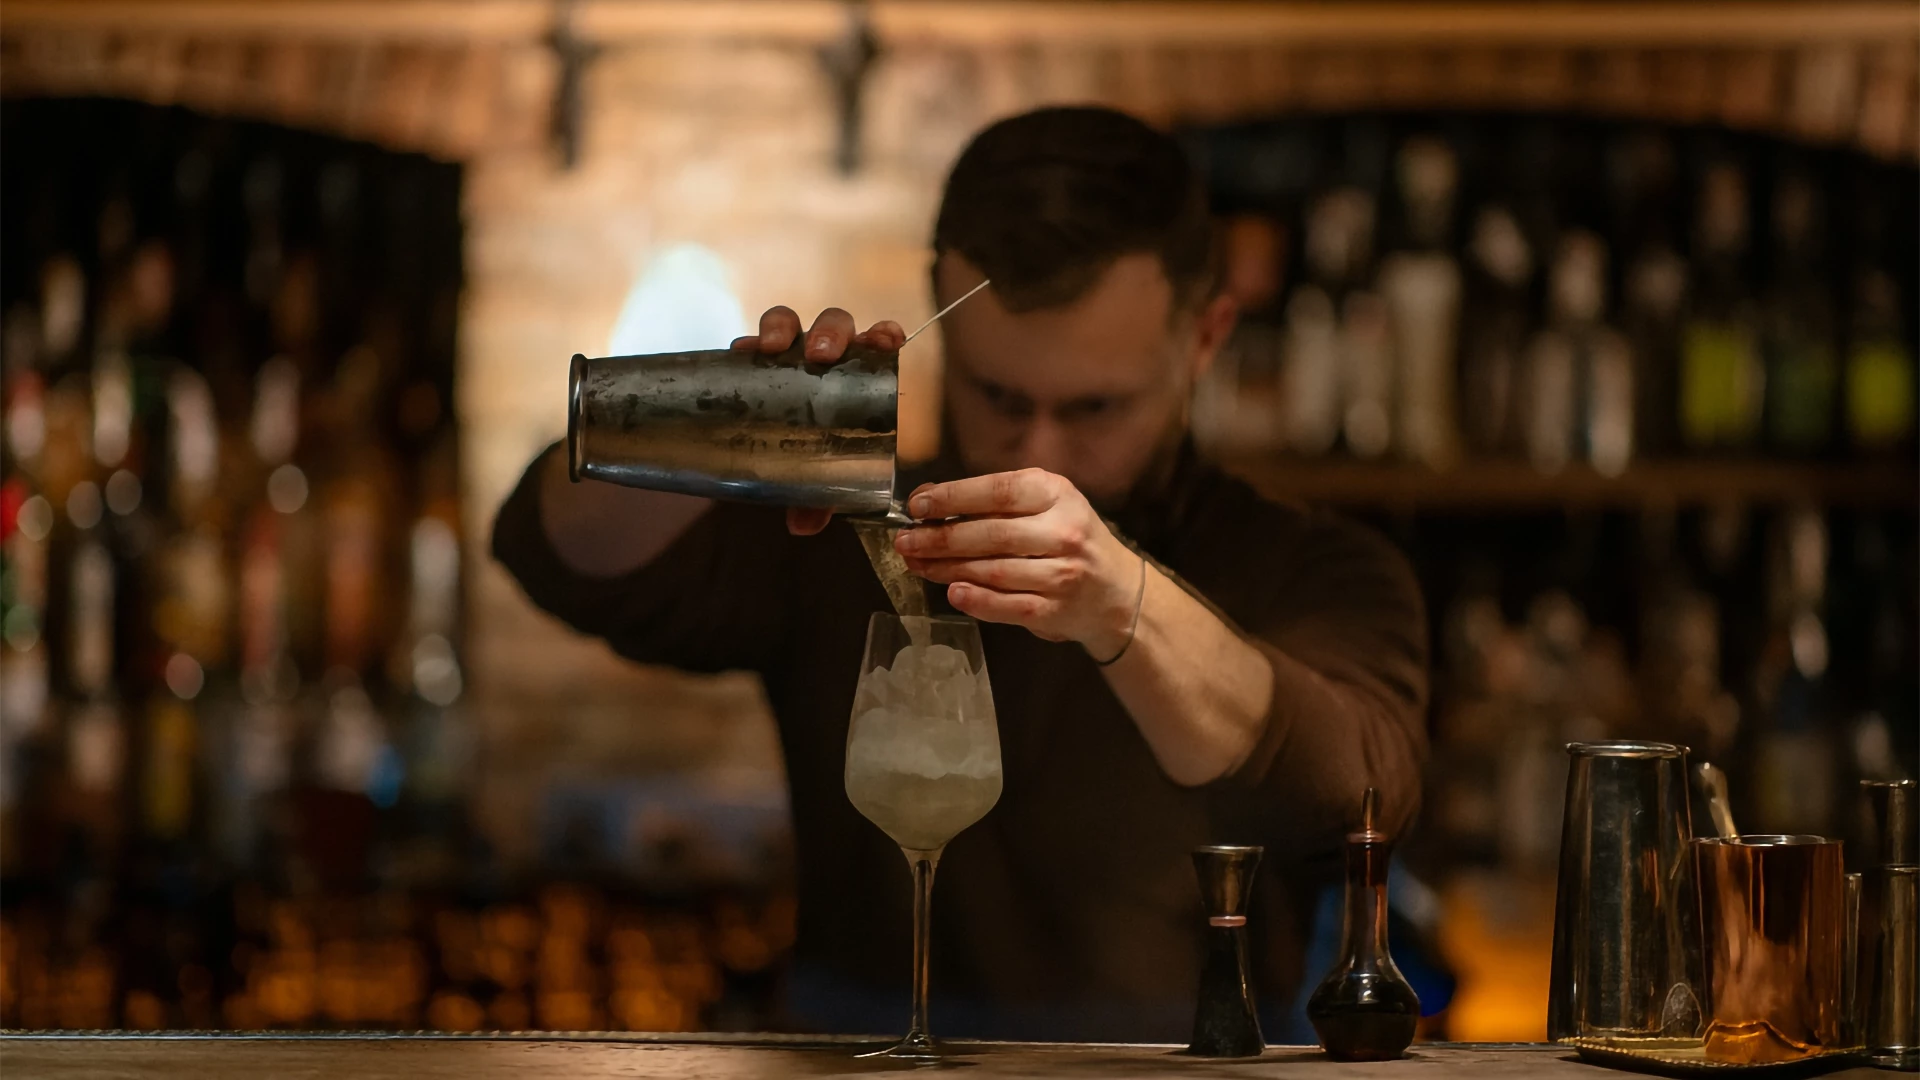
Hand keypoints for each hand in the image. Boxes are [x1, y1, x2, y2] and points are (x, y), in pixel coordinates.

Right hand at [733, 305, 904, 536]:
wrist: (769, 452)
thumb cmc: (812, 457)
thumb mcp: (820, 481)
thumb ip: (817, 500)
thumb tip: (802, 526)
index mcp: (858, 375)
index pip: (878, 342)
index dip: (883, 335)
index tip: (887, 342)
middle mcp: (827, 357)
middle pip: (835, 325)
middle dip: (830, 333)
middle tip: (819, 356)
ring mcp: (790, 352)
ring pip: (792, 323)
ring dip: (783, 329)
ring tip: (772, 349)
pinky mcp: (757, 357)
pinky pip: (754, 341)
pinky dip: (749, 343)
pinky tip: (741, 351)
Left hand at [895, 469, 1141, 656]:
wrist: (1115, 592)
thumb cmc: (1068, 538)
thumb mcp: (1044, 504)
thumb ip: (992, 500)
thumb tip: (927, 499)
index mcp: (1057, 495)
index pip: (998, 492)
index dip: (953, 497)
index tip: (917, 505)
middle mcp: (1063, 532)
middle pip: (991, 534)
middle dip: (940, 538)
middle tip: (905, 541)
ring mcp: (1062, 574)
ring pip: (993, 571)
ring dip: (948, 568)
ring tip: (917, 564)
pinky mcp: (1055, 611)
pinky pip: (1007, 606)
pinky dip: (976, 600)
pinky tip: (952, 592)